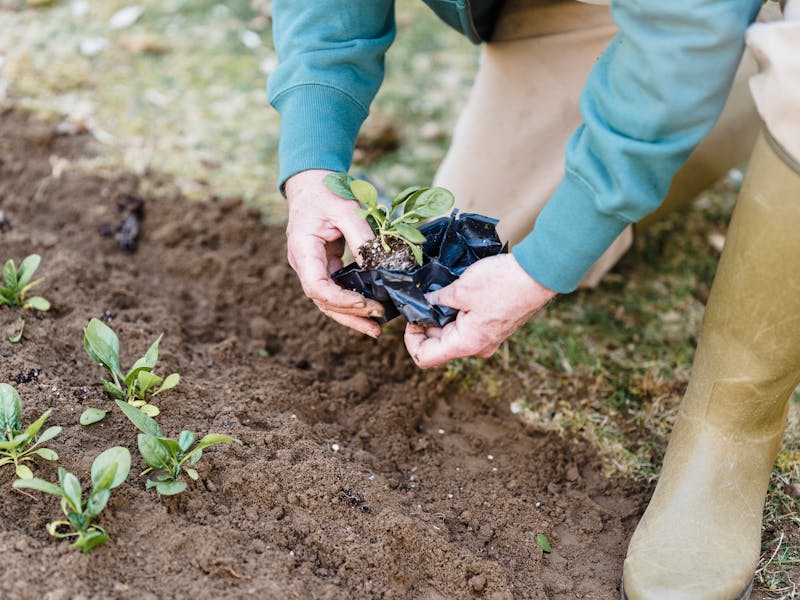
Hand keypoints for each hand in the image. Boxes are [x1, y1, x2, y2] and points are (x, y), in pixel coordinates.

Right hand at [285, 169, 384, 337]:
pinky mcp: (324, 266)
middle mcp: (304, 264)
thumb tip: (379, 266)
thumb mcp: (346, 208)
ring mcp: (312, 267)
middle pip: (322, 300)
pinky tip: (368, 310)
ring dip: (350, 316)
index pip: (316, 286)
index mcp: (303, 249)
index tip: (365, 303)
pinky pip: (335, 290)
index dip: (340, 300)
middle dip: (350, 315)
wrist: (310, 185)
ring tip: (375, 329)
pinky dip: (351, 302)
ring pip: (327, 301)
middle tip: (377, 324)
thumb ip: (361, 236)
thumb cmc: (325, 192)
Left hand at [404, 254, 556, 367]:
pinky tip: (458, 292)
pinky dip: (457, 312)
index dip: (411, 339)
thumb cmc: (503, 283)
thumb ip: (436, 299)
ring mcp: (486, 338)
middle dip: (427, 323)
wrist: (538, 274)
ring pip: (452, 333)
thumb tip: (423, 301)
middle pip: (437, 345)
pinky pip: (467, 325)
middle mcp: (476, 347)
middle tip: (424, 298)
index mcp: (466, 344)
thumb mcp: (460, 289)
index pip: (424, 358)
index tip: (412, 317)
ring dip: (443, 315)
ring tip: (443, 292)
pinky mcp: (493, 327)